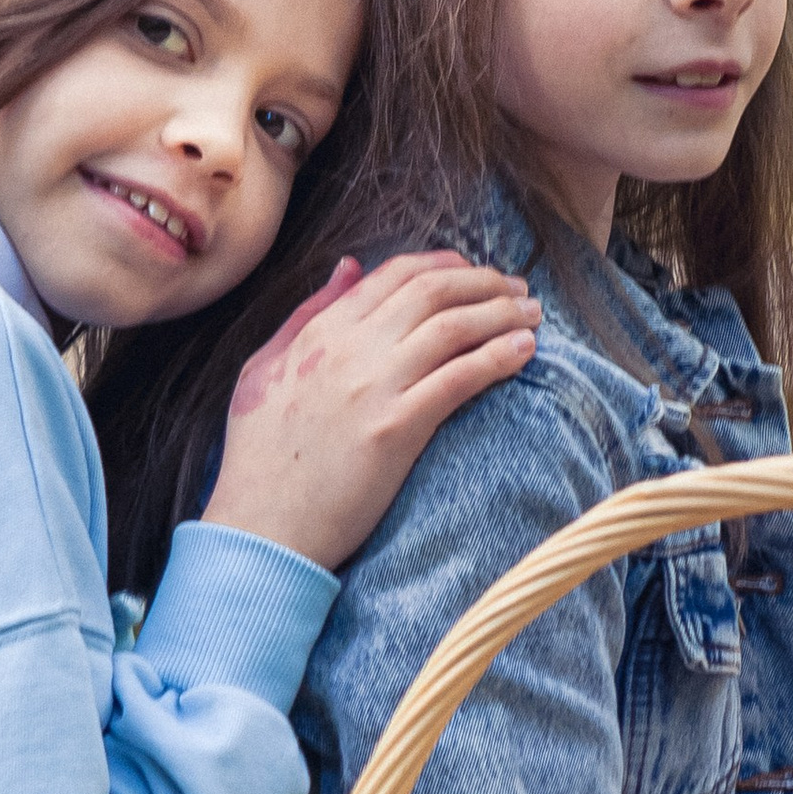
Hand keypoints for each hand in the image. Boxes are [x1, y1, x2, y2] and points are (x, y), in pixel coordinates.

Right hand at [203, 254, 540, 569]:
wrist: (263, 528)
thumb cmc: (260, 459)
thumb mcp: (264, 370)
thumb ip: (308, 314)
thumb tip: (350, 267)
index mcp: (319, 332)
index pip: (395, 274)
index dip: (445, 265)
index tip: (475, 273)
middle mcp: (348, 349)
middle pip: (433, 291)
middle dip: (485, 283)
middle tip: (518, 289)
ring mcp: (374, 387)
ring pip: (453, 327)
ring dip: (502, 313)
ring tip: (533, 315)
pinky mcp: (396, 429)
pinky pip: (460, 378)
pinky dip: (498, 357)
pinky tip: (524, 351)